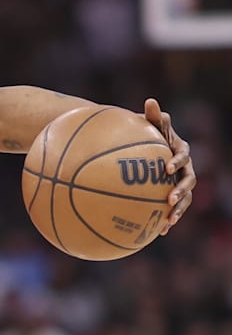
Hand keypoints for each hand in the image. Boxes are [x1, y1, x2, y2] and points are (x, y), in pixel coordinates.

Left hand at [143, 98, 195, 234]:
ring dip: (179, 210)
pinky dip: (167, 220)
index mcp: (180, 150)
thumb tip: (150, 101)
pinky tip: (159, 233)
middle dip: (181, 191)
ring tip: (168, 221)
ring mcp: (181, 183)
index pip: (183, 156)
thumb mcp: (150, 125)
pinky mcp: (173, 195)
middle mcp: (185, 168)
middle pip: (189, 181)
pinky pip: (173, 209)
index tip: (167, 168)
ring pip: (186, 199)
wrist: (144, 149)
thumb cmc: (147, 134)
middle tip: (169, 199)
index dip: (178, 162)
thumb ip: (152, 117)